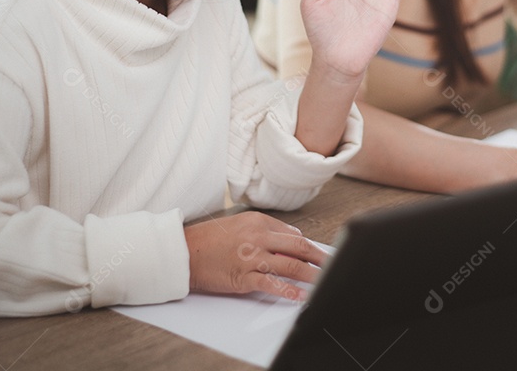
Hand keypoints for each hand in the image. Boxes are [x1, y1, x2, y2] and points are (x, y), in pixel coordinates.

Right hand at [183, 212, 327, 301]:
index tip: (321, 254)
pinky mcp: (243, 276)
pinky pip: (272, 283)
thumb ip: (266, 229)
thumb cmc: (210, 239)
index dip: (310, 246)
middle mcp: (257, 237)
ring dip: (311, 274)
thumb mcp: (240, 224)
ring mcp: (251, 257)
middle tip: (332, 264)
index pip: (292, 234)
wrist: (184, 252)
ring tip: (324, 280)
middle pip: (298, 247)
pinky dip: (289, 290)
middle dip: (319, 257)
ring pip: (290, 265)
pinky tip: (300, 295)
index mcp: (258, 222)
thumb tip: (293, 238)